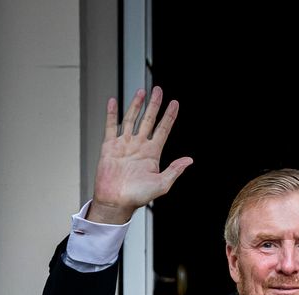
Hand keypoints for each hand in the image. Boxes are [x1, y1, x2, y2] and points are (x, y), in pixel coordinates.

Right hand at [89, 87, 192, 223]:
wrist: (117, 201)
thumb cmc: (139, 196)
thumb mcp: (162, 183)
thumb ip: (175, 170)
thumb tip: (189, 160)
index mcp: (153, 153)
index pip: (163, 129)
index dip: (169, 116)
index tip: (175, 103)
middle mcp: (139, 146)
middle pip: (148, 120)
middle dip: (154, 105)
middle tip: (158, 90)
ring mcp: (124, 144)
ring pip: (131, 119)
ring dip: (136, 105)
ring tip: (141, 91)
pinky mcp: (109, 146)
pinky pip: (110, 126)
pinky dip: (111, 113)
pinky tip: (113, 101)